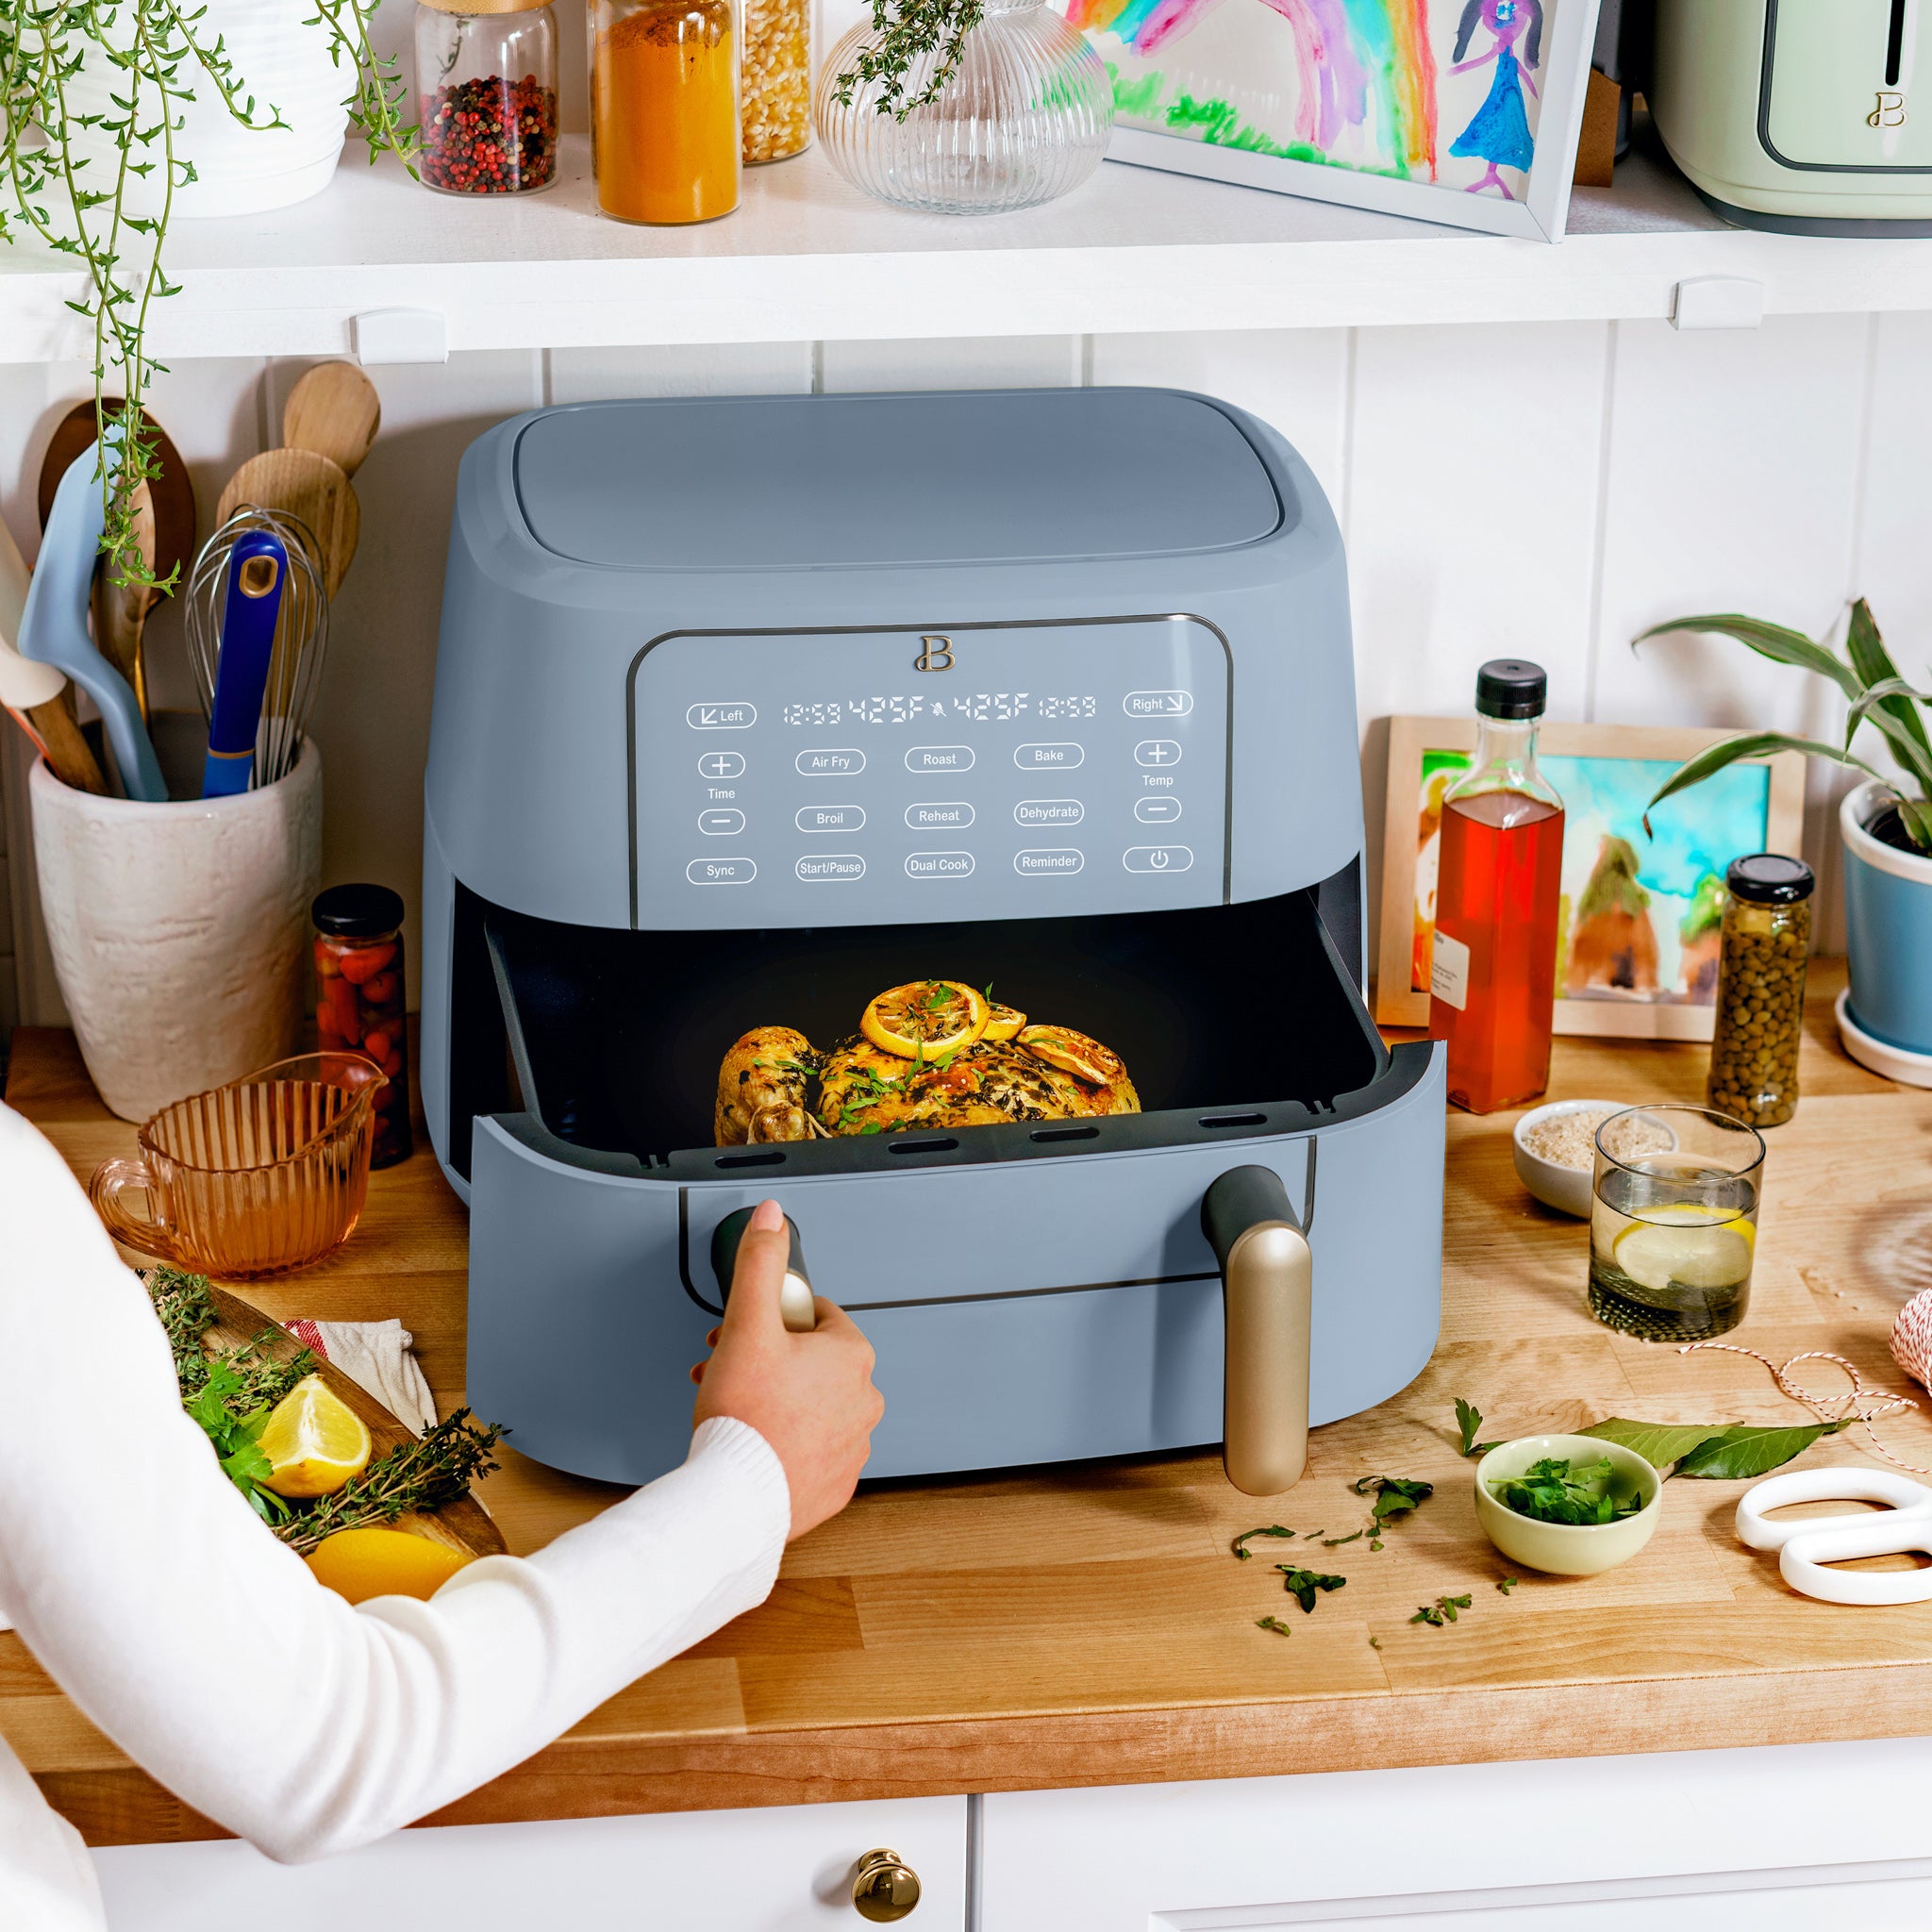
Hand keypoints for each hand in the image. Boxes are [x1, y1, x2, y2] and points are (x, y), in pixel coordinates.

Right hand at [691, 1200, 883, 1539]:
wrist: (735, 1500)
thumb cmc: (745, 1418)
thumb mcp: (747, 1324)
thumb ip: (760, 1263)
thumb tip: (772, 1216)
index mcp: (852, 1356)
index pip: (816, 1316)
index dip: (773, 1320)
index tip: (749, 1335)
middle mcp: (864, 1401)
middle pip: (811, 1362)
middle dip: (769, 1361)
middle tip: (733, 1371)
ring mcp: (853, 1446)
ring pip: (810, 1407)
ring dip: (775, 1401)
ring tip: (737, 1409)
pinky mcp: (835, 1486)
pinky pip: (810, 1451)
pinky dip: (784, 1444)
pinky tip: (754, 1443)